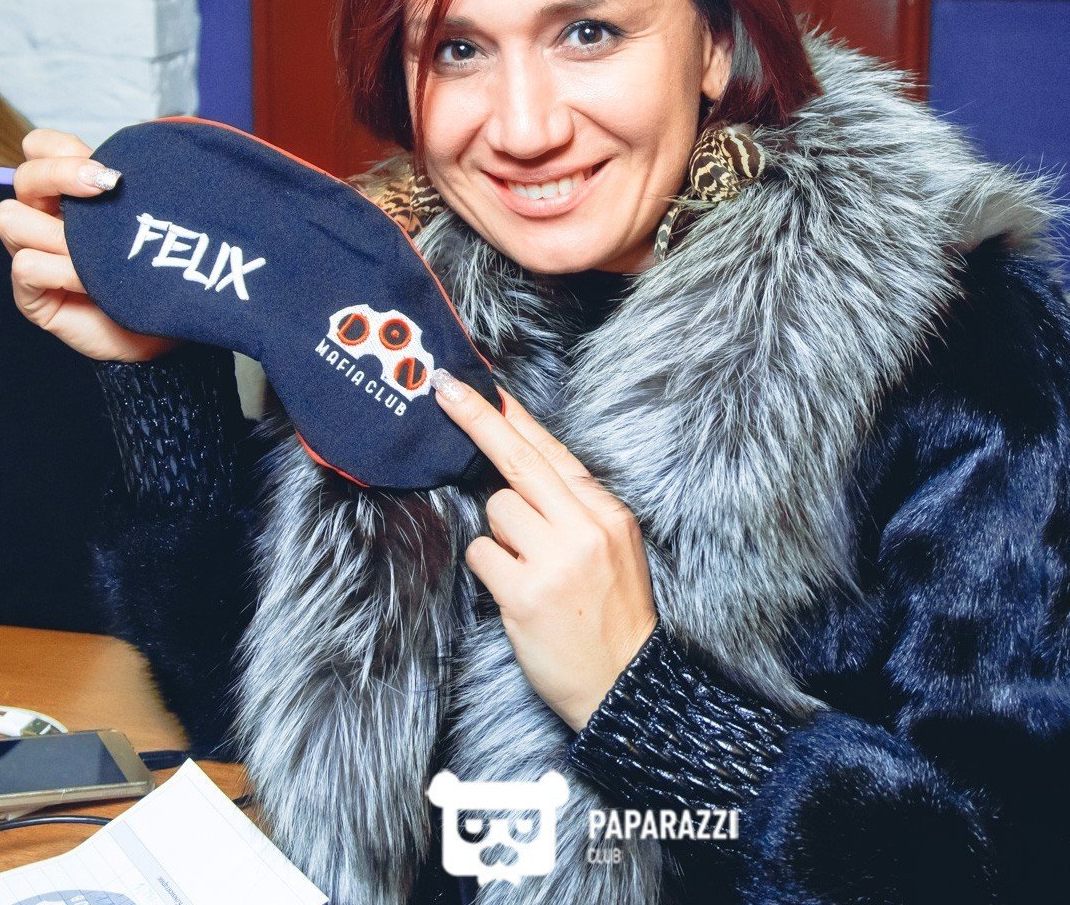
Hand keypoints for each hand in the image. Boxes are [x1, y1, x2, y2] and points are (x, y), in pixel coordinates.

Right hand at [0, 128, 176, 363]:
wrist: (167, 323)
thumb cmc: (155, 264)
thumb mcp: (143, 213)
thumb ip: (122, 183)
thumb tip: (118, 159)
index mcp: (66, 193)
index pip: (40, 148)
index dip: (60, 150)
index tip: (107, 170)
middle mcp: (43, 218)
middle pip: (24, 177)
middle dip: (62, 174)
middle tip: (108, 187)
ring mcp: (33, 254)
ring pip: (10, 218)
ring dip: (61, 232)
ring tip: (101, 252)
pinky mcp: (31, 294)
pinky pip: (27, 264)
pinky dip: (63, 270)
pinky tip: (94, 282)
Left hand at [433, 370, 657, 731]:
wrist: (626, 683)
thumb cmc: (613, 613)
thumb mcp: (614, 547)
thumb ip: (574, 507)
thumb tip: (524, 467)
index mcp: (607, 513)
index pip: (552, 451)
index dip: (511, 415)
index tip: (478, 385)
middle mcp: (584, 529)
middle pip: (518, 460)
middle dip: (477, 419)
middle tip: (443, 387)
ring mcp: (555, 561)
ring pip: (495, 510)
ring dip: (501, 534)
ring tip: (529, 569)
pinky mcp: (525, 594)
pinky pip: (482, 553)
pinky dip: (491, 568)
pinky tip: (516, 591)